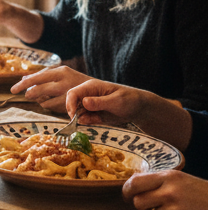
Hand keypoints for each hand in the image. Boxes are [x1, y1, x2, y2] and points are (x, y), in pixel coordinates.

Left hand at [10, 65, 87, 112]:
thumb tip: (23, 78)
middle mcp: (65, 82)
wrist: (102, 92)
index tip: (12, 90)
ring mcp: (69, 95)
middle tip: (26, 95)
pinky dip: (50, 107)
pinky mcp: (72, 107)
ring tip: (43, 98)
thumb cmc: (76, 81)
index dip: (23, 84)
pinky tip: (53, 103)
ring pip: (45, 102)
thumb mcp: (62, 74)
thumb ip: (44, 76)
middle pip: (38, 90)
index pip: (36, 78)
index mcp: (61, 71)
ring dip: (41, 102)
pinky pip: (53, 109)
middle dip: (30, 94)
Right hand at [66, 78, 192, 150]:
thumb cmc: (130, 100)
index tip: (74, 116)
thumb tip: (83, 102)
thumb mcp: (116, 101)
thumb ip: (99, 102)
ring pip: (77, 111)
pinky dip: (88, 122)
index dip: (70, 104)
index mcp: (91, 87)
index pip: (73, 93)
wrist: (140, 108)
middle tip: (82, 121)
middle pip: (72, 102)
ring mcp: (90, 103)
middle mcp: (87, 94)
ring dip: (81, 118)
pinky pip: (85, 118)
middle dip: (74, 112)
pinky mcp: (93, 112)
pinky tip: (98, 121)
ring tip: (96, 120)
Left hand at [123, 171, 207, 209]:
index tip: (126, 194)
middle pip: (137, 201)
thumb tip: (132, 185)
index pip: (135, 183)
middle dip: (141, 204)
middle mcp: (169, 193)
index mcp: (169, 177)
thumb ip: (158, 181)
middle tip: (150, 205)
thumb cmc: (202, 194)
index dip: (126, 190)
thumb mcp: (181, 180)